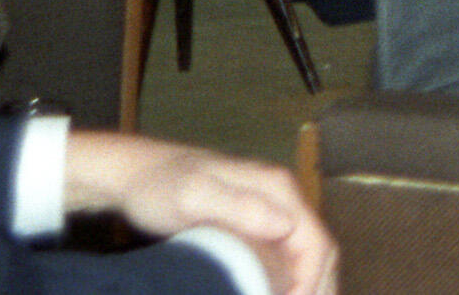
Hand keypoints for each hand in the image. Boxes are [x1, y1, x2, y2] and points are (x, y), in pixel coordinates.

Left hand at [64, 131, 337, 294]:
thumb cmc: (161, 187)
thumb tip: (287, 227)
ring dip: (311, 285)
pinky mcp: (258, 221)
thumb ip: (239, 207)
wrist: (137, 175)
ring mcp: (273, 209)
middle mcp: (284, 197)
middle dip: (320, 287)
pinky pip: (290, 254)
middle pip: (320, 248)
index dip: (311, 281)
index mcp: (278, 190)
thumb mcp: (194, 196)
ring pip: (308, 252)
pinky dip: (294, 279)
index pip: (315, 242)